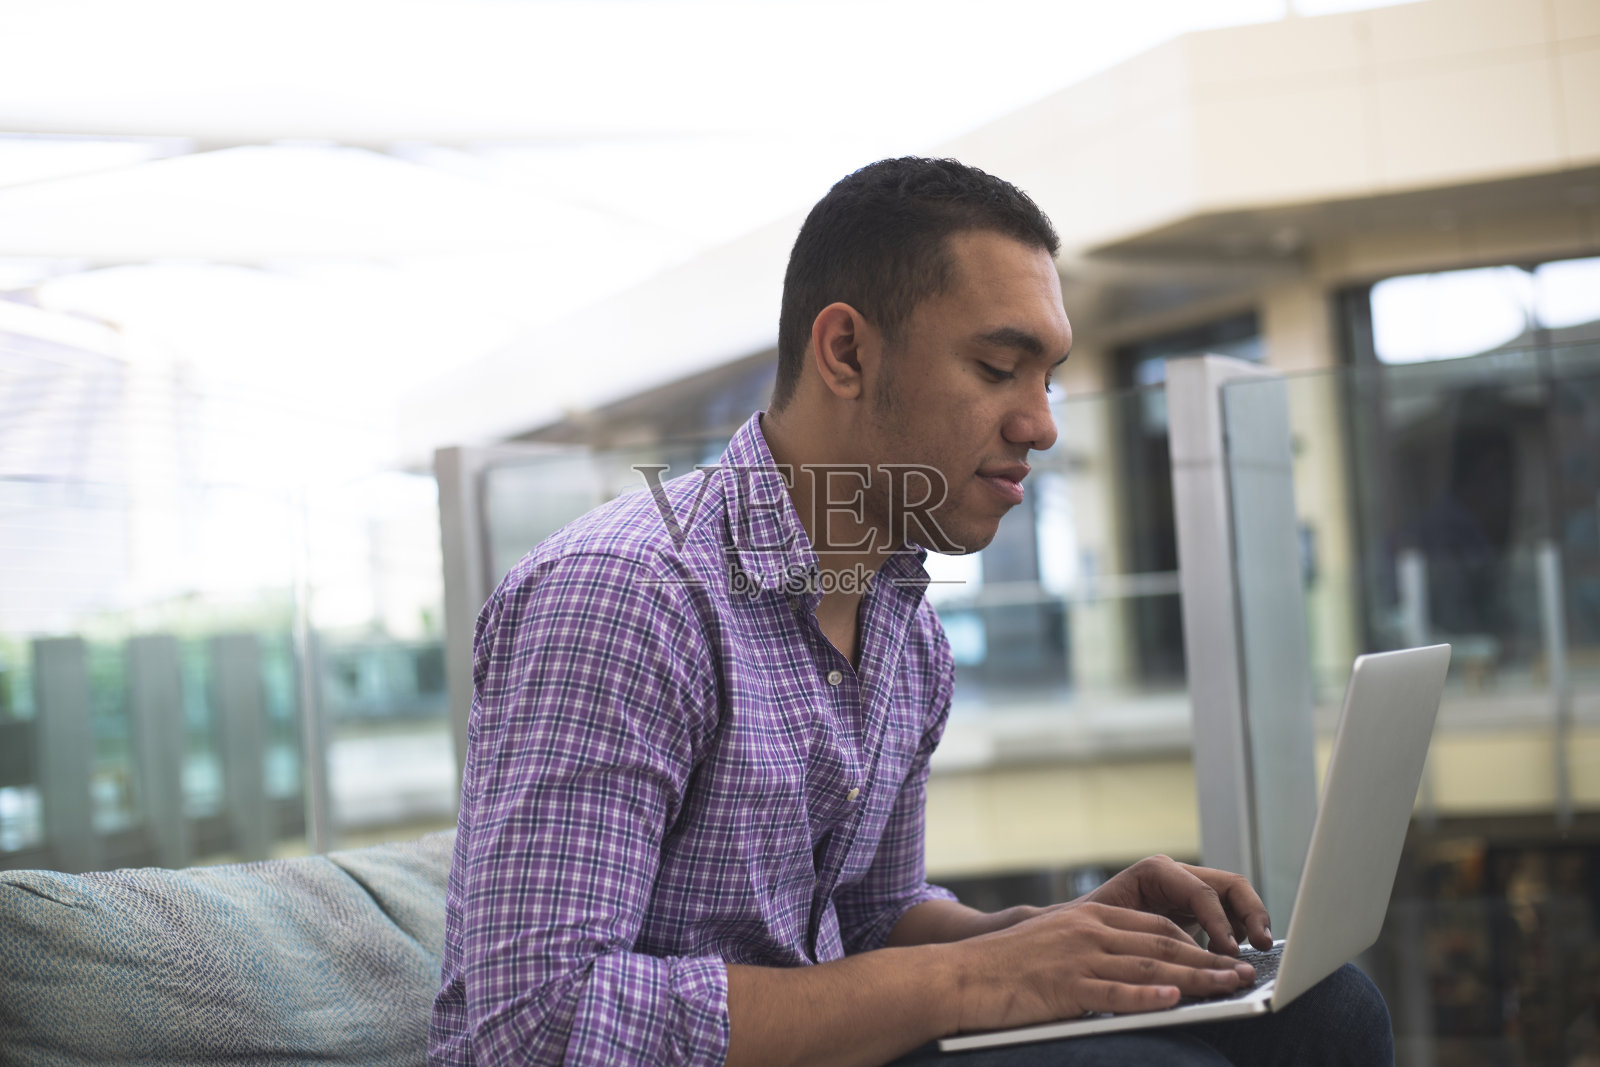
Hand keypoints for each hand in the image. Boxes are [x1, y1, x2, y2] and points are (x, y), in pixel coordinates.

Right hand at [947, 900, 1258, 1034]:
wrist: (958, 975)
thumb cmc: (1004, 966)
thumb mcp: (1054, 942)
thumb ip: (1094, 947)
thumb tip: (1137, 969)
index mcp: (1089, 917)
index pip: (1156, 926)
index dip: (1196, 942)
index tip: (1224, 957)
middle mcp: (1088, 931)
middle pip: (1163, 944)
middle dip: (1209, 959)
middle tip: (1243, 973)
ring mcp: (1077, 958)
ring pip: (1149, 968)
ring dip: (1195, 979)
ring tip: (1228, 987)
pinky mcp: (1064, 987)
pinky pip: (1114, 993)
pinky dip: (1147, 998)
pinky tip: (1174, 1002)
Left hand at [1083, 855, 1273, 956]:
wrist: (1075, 932)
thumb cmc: (1082, 927)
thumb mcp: (1099, 924)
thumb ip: (1124, 931)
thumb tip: (1163, 948)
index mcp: (1154, 872)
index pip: (1200, 891)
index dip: (1218, 921)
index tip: (1228, 950)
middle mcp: (1176, 876)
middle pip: (1229, 885)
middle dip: (1251, 913)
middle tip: (1262, 944)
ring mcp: (1190, 891)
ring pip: (1236, 898)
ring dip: (1251, 922)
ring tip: (1259, 950)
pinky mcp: (1197, 911)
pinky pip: (1231, 915)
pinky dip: (1241, 932)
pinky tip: (1234, 957)